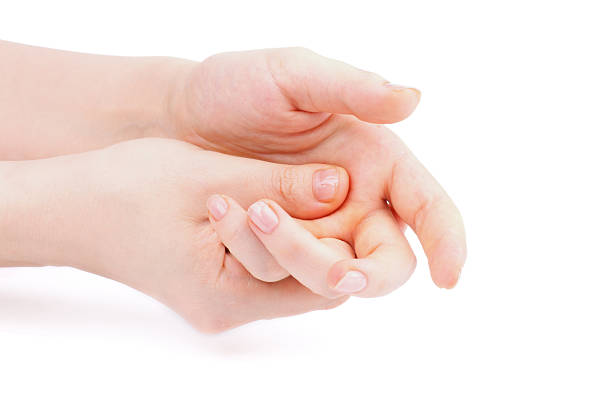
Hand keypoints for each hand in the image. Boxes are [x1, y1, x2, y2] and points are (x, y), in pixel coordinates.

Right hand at [0, 138, 351, 331]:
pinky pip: (263, 268)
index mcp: (228, 296)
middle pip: (306, 283)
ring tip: (276, 189)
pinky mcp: (215, 287)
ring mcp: (221, 302)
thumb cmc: (127, 191)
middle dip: (315, 233)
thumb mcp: (211, 178)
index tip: (326, 192)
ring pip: (286, 274)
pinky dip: (272, 237)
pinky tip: (262, 202)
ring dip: (294, 232)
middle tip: (306, 187)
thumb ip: (278, 185)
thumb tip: (340, 186)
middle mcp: (228, 312)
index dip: (334, 239)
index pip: (319, 284)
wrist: (70, 208)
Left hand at [169, 48, 466, 295]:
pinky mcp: (283, 245)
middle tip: (339, 273)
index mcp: (375, 159)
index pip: (427, 206)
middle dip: (371, 272)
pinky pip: (295, 275)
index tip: (447, 278)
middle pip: (388, 258)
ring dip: (312, 265)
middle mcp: (356, 200)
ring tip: (258, 214)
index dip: (447, 242)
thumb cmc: (237, 87)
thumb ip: (351, 89)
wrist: (179, 117)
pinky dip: (279, 265)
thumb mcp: (292, 76)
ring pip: (339, 272)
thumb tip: (413, 99)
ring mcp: (319, 226)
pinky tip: (247, 233)